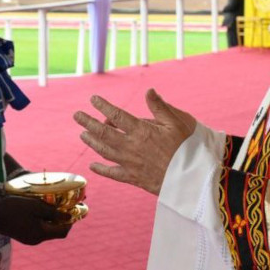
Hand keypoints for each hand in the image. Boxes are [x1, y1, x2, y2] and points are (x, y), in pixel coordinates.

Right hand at [0, 194, 71, 245]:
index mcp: (41, 234)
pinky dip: (41, 221)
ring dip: (50, 220)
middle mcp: (36, 240)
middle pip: (54, 232)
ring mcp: (28, 239)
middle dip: (61, 220)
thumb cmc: (14, 209)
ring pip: (45, 230)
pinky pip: (37, 229)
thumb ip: (53, 212)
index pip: (62, 232)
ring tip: (51, 206)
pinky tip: (38, 210)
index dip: (70, 222)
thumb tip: (69, 217)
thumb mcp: (35, 206)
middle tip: (64, 206)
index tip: (74, 211)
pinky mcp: (22, 235)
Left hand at [73, 88, 195, 194]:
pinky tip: (92, 165)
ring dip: (92, 142)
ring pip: (105, 151)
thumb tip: (148, 91)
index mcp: (142, 131)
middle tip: (76, 115)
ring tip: (82, 135)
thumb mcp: (178, 122)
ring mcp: (130, 163)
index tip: (92, 99)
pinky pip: (113, 173)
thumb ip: (160, 107)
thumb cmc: (188, 148)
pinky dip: (101, 169)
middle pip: (104, 133)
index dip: (103, 106)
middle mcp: (131, 147)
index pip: (117, 115)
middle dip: (88, 123)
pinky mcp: (134, 178)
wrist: (193, 178)